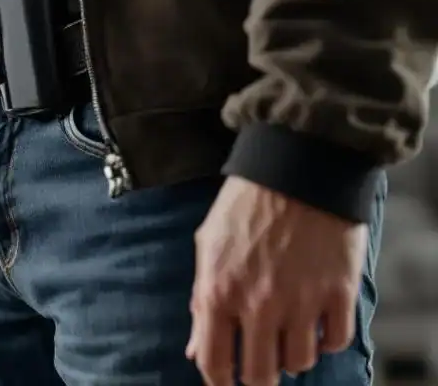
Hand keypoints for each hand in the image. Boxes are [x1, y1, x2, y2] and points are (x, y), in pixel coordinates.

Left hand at [187, 176, 367, 384]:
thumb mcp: (207, 245)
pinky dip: (326, 341)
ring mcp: (301, 301)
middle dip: (258, 376)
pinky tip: (317, 325)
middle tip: (261, 366)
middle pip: (260, 374)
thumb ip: (201, 301)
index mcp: (218, 292)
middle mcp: (258, 304)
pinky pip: (335, 342)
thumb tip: (196, 349)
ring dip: (293, 356)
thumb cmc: (245, 204)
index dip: (219, 380)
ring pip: (299, 363)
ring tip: (288, 336)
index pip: (214, 362)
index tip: (226, 381)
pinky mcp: (338, 294)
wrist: (297, 170)